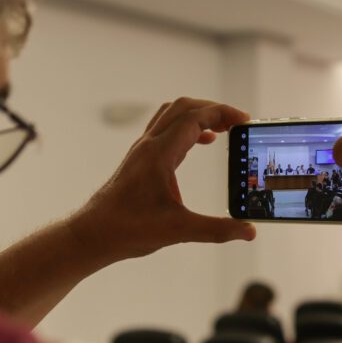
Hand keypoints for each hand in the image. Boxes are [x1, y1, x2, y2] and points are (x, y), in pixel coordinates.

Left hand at [70, 98, 255, 264]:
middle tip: (237, 122)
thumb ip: (216, 230)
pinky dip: (187, 128)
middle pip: (183, 108)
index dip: (222, 113)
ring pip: (172, 115)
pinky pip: (166, 130)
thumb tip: (248, 231)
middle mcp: (149, 146)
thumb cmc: (127, 229)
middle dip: (213, 109)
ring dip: (198, 115)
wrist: (93, 234)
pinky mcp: (140, 160)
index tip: (244, 120)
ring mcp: (142, 151)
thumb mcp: (178, 230)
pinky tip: (201, 143)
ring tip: (222, 128)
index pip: (194, 119)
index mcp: (159, 155)